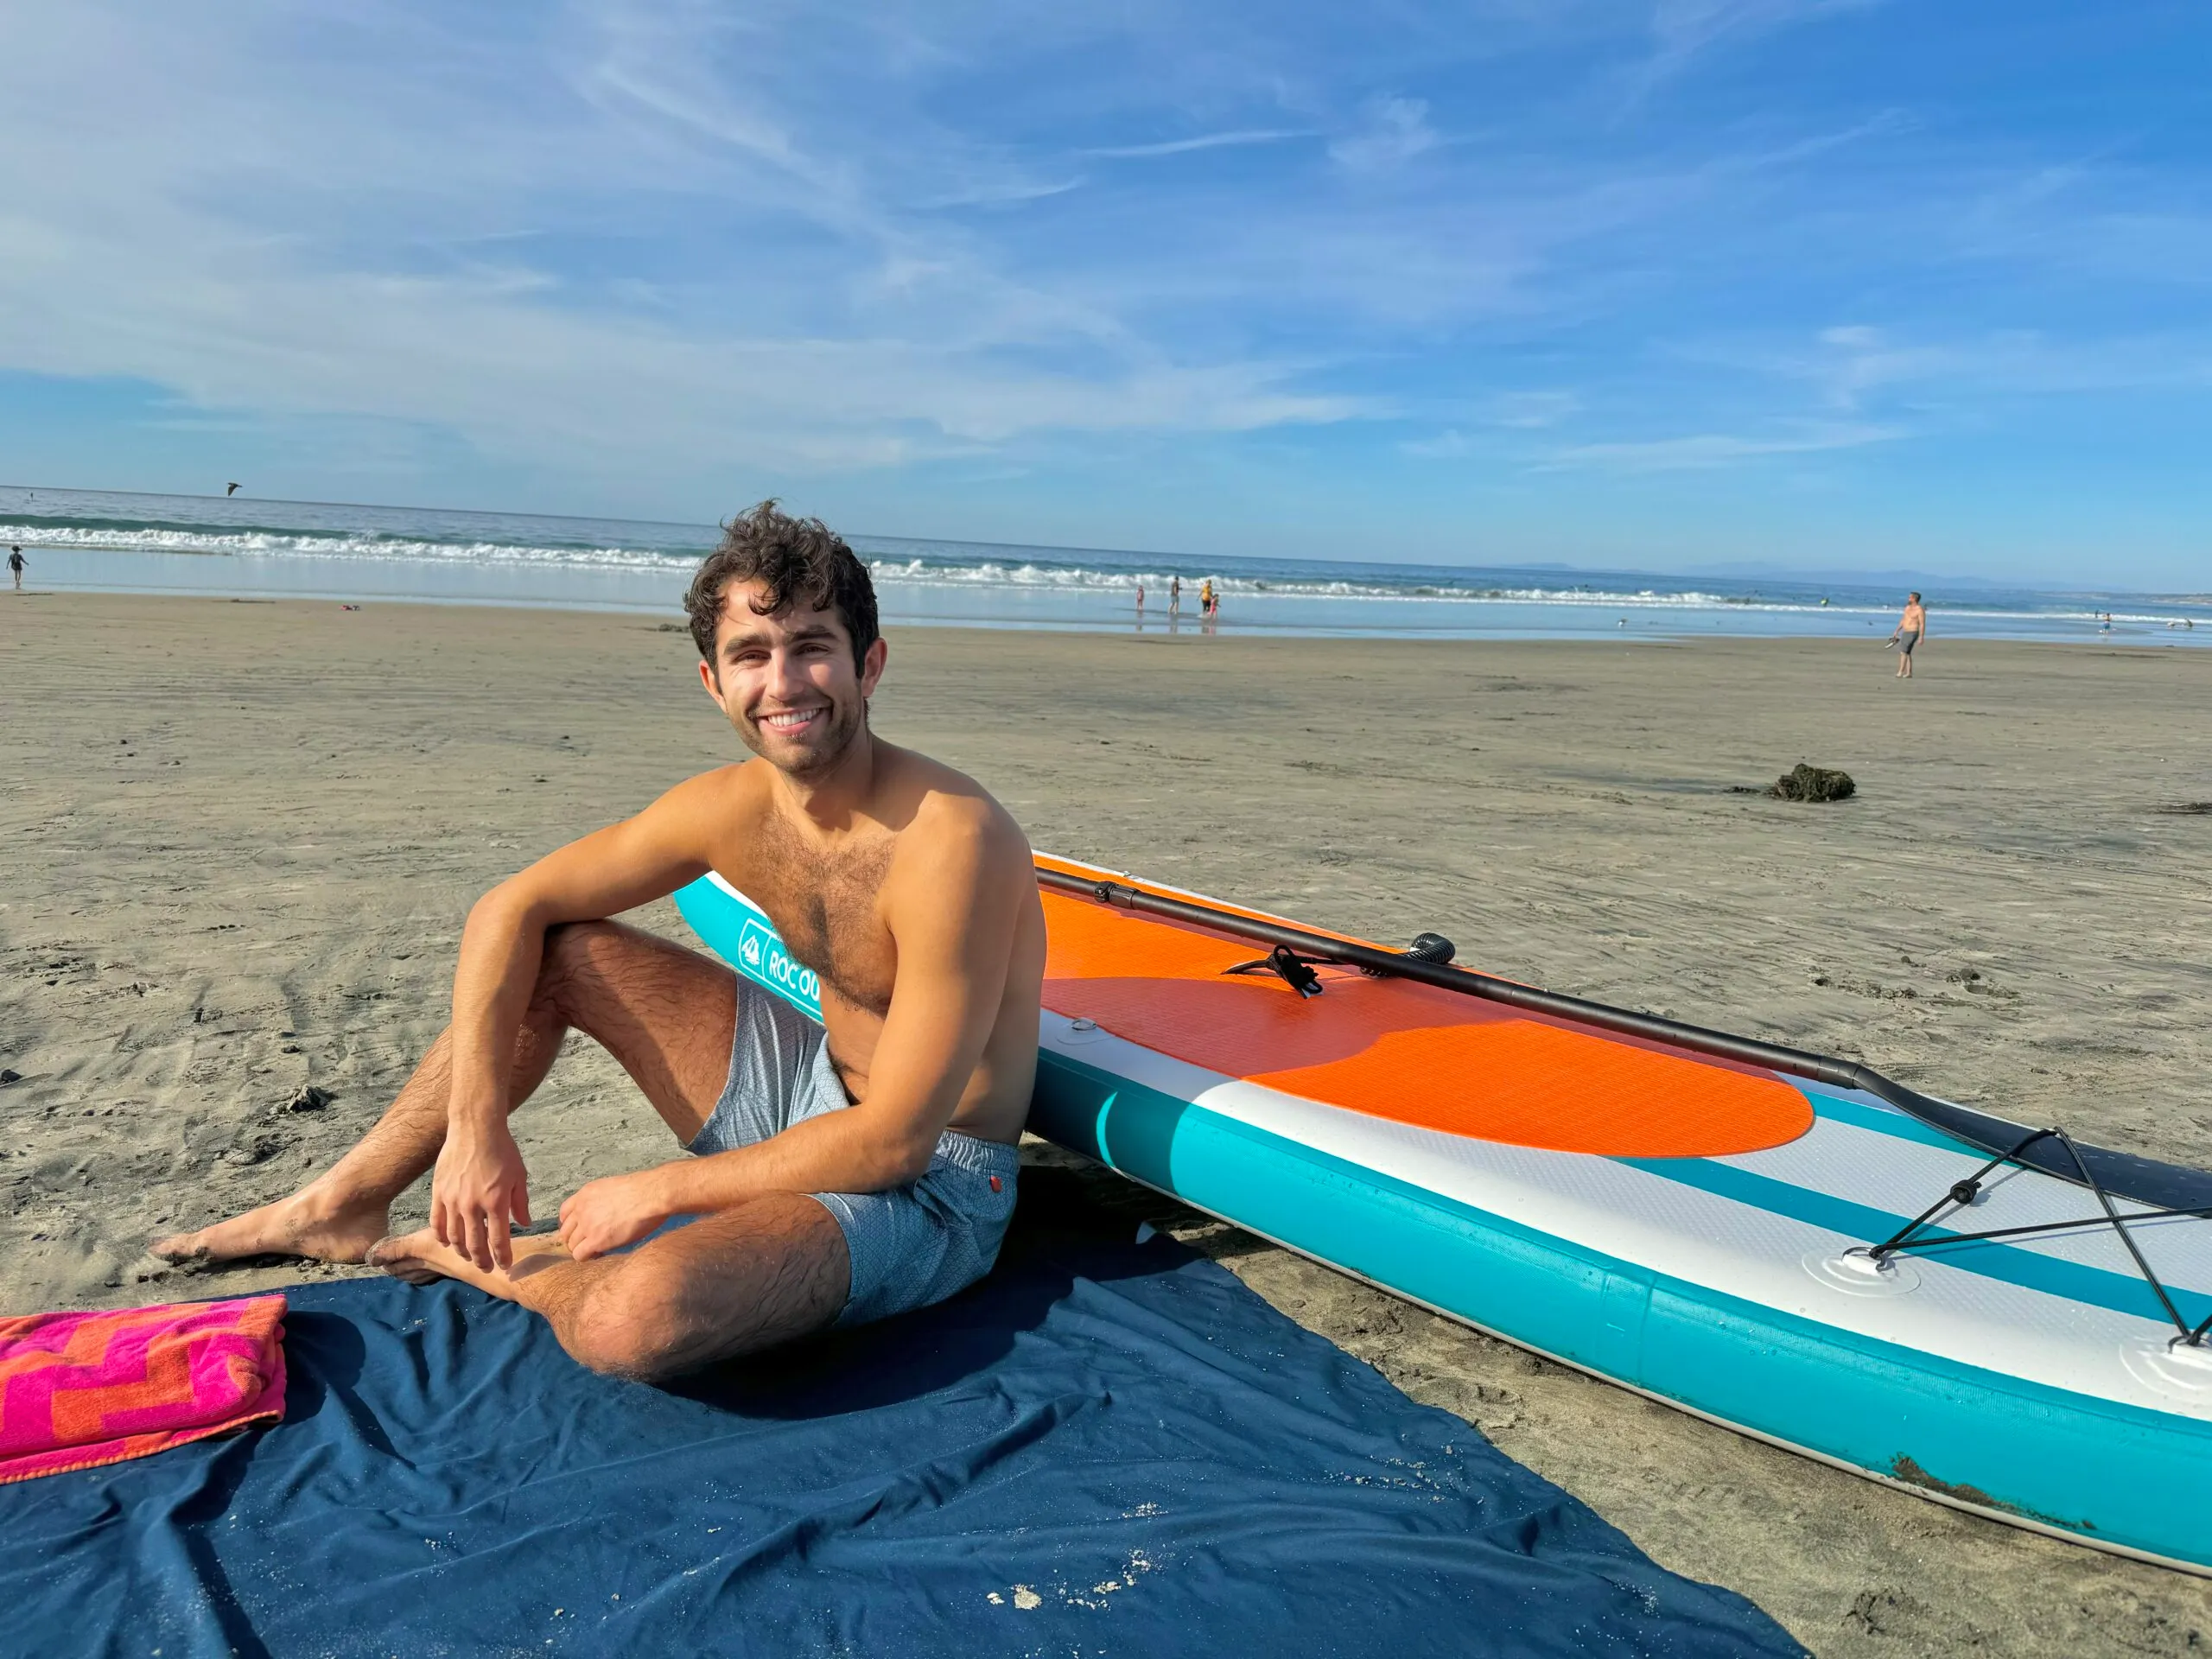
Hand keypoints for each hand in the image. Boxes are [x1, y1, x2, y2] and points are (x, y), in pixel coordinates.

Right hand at [431, 1122, 530, 1271]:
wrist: (476, 1128)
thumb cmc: (502, 1150)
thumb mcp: (520, 1176)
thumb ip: (521, 1204)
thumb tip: (524, 1224)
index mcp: (496, 1202)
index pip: (499, 1240)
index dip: (502, 1257)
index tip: (505, 1266)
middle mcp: (473, 1205)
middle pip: (475, 1244)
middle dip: (482, 1260)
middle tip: (487, 1268)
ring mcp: (453, 1200)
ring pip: (455, 1237)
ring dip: (462, 1251)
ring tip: (469, 1257)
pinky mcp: (439, 1193)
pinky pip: (436, 1222)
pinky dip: (441, 1236)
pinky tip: (447, 1243)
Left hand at [558, 1169, 673, 1261]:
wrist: (652, 1195)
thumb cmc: (644, 1191)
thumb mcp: (614, 1188)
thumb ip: (602, 1201)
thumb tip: (605, 1212)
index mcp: (585, 1193)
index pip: (564, 1213)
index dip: (571, 1225)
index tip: (580, 1230)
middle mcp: (581, 1209)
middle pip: (565, 1232)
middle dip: (576, 1239)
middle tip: (590, 1243)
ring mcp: (587, 1225)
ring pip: (571, 1245)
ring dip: (582, 1249)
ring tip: (598, 1250)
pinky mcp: (595, 1240)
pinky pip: (579, 1255)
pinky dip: (587, 1258)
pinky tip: (600, 1254)